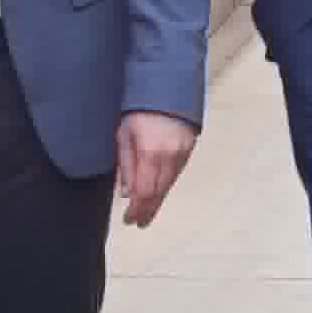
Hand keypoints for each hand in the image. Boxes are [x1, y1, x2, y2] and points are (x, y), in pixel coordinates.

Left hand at [115, 111, 197, 227]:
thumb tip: (125, 192)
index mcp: (150, 152)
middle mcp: (169, 156)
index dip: (137, 209)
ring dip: (157, 201)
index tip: (129, 220)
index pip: (144, 191)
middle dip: (147, 210)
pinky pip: (175, 174)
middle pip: (158, 192)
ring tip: (148, 214)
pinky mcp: (187, 150)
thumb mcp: (124, 134)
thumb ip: (125, 164)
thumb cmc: (140, 109)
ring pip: (169, 185)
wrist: (166, 89)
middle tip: (139, 223)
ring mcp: (181, 153)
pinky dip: (166, 186)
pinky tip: (159, 194)